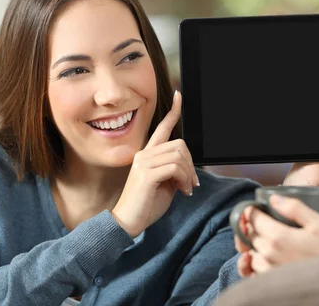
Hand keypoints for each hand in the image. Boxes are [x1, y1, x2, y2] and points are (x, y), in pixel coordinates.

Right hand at [112, 91, 198, 236]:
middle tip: (192, 183)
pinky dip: (184, 179)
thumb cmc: (145, 205)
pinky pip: (175, 167)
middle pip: (179, 144)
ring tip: (186, 189)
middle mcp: (143, 154)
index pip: (161, 128)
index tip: (179, 96)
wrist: (127, 222)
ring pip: (178, 155)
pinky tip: (182, 191)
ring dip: (188, 174)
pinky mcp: (146, 173)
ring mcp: (144, 162)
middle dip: (191, 163)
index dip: (173, 111)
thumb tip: (187, 167)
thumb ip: (173, 171)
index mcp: (147, 155)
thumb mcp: (164, 185)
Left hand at [235, 195, 318, 275]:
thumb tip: (274, 199)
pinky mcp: (268, 283)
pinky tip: (262, 260)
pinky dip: (252, 264)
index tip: (257, 210)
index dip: (252, 211)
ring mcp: (266, 271)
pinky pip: (251, 272)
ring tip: (271, 244)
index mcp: (278, 237)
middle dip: (254, 227)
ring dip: (256, 246)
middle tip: (266, 225)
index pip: (253, 218)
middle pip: (250, 234)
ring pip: (250, 252)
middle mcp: (268, 255)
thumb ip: (295, 208)